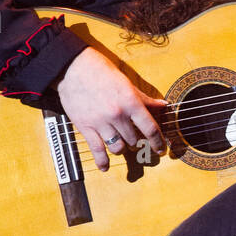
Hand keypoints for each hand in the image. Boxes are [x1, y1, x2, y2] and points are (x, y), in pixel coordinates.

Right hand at [57, 47, 168, 169]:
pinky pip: (97, 151)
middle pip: (134, 140)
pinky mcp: (86, 128)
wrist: (72, 68)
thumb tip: (163, 105)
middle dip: (136, 142)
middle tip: (134, 139)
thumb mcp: (126, 82)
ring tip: (121, 144)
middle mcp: (118, 115)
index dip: (158, 142)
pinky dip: (102, 162)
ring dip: (122, 149)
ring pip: (118, 148)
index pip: (150, 128)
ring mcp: (101, 123)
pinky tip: (105, 167)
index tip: (161, 149)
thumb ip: (144, 98)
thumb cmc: (100, 71)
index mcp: (130, 102)